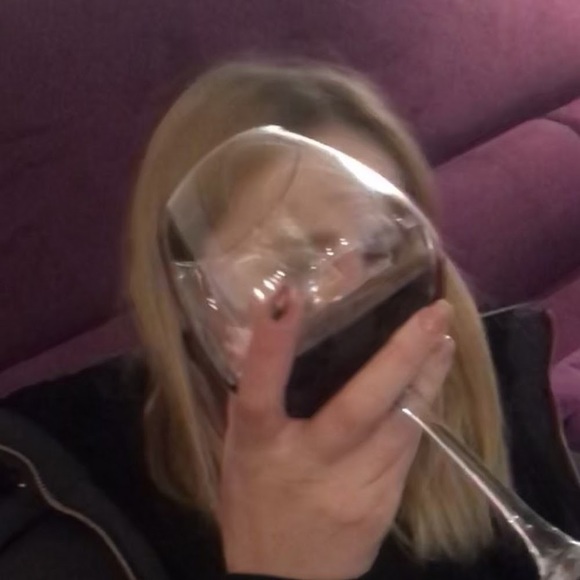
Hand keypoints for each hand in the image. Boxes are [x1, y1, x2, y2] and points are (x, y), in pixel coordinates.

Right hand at [219, 288, 453, 579]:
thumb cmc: (255, 505)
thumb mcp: (238, 451)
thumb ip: (252, 399)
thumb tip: (259, 340)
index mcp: (261, 446)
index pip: (261, 389)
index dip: (271, 343)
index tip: (286, 293)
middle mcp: (311, 462)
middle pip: (359, 406)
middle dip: (401, 355)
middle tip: (434, 314)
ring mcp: (354, 487)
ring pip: (402, 425)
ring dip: (427, 379)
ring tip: (444, 337)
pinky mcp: (384, 504)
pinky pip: (409, 447)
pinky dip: (421, 409)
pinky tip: (432, 381)